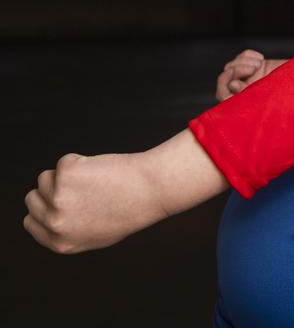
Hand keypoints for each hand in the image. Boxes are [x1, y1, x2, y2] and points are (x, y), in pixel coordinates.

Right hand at [24, 152, 167, 253]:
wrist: (153, 188)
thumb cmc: (131, 208)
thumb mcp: (97, 234)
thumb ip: (70, 231)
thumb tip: (48, 219)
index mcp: (61, 243)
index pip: (30, 222)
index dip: (44, 208)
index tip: (60, 201)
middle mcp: (56, 223)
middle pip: (32, 198)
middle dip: (52, 190)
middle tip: (82, 189)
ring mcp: (58, 197)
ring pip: (46, 177)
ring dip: (67, 175)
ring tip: (97, 182)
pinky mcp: (66, 173)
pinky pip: (64, 161)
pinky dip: (81, 161)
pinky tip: (102, 170)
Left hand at [216, 49, 284, 100]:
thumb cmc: (292, 96)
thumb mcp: (270, 96)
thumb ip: (249, 93)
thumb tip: (232, 85)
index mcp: (245, 105)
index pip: (222, 94)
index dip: (227, 85)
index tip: (238, 81)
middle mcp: (244, 92)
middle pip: (224, 77)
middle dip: (237, 69)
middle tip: (254, 68)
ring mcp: (249, 79)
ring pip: (231, 65)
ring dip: (243, 61)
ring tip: (259, 64)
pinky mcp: (255, 67)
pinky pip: (242, 57)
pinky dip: (248, 55)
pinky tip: (261, 58)